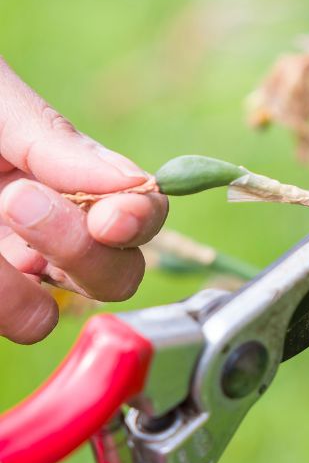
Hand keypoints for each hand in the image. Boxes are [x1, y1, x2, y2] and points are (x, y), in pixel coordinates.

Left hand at [0, 58, 167, 342]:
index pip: (140, 216)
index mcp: (69, 185)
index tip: (112, 216)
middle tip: (14, 199)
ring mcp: (0, 274)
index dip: (140, 221)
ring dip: (5, 284)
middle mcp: (43, 238)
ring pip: (37, 317)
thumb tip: (135, 184)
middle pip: (112, 278)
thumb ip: (60, 145)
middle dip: (73, 247)